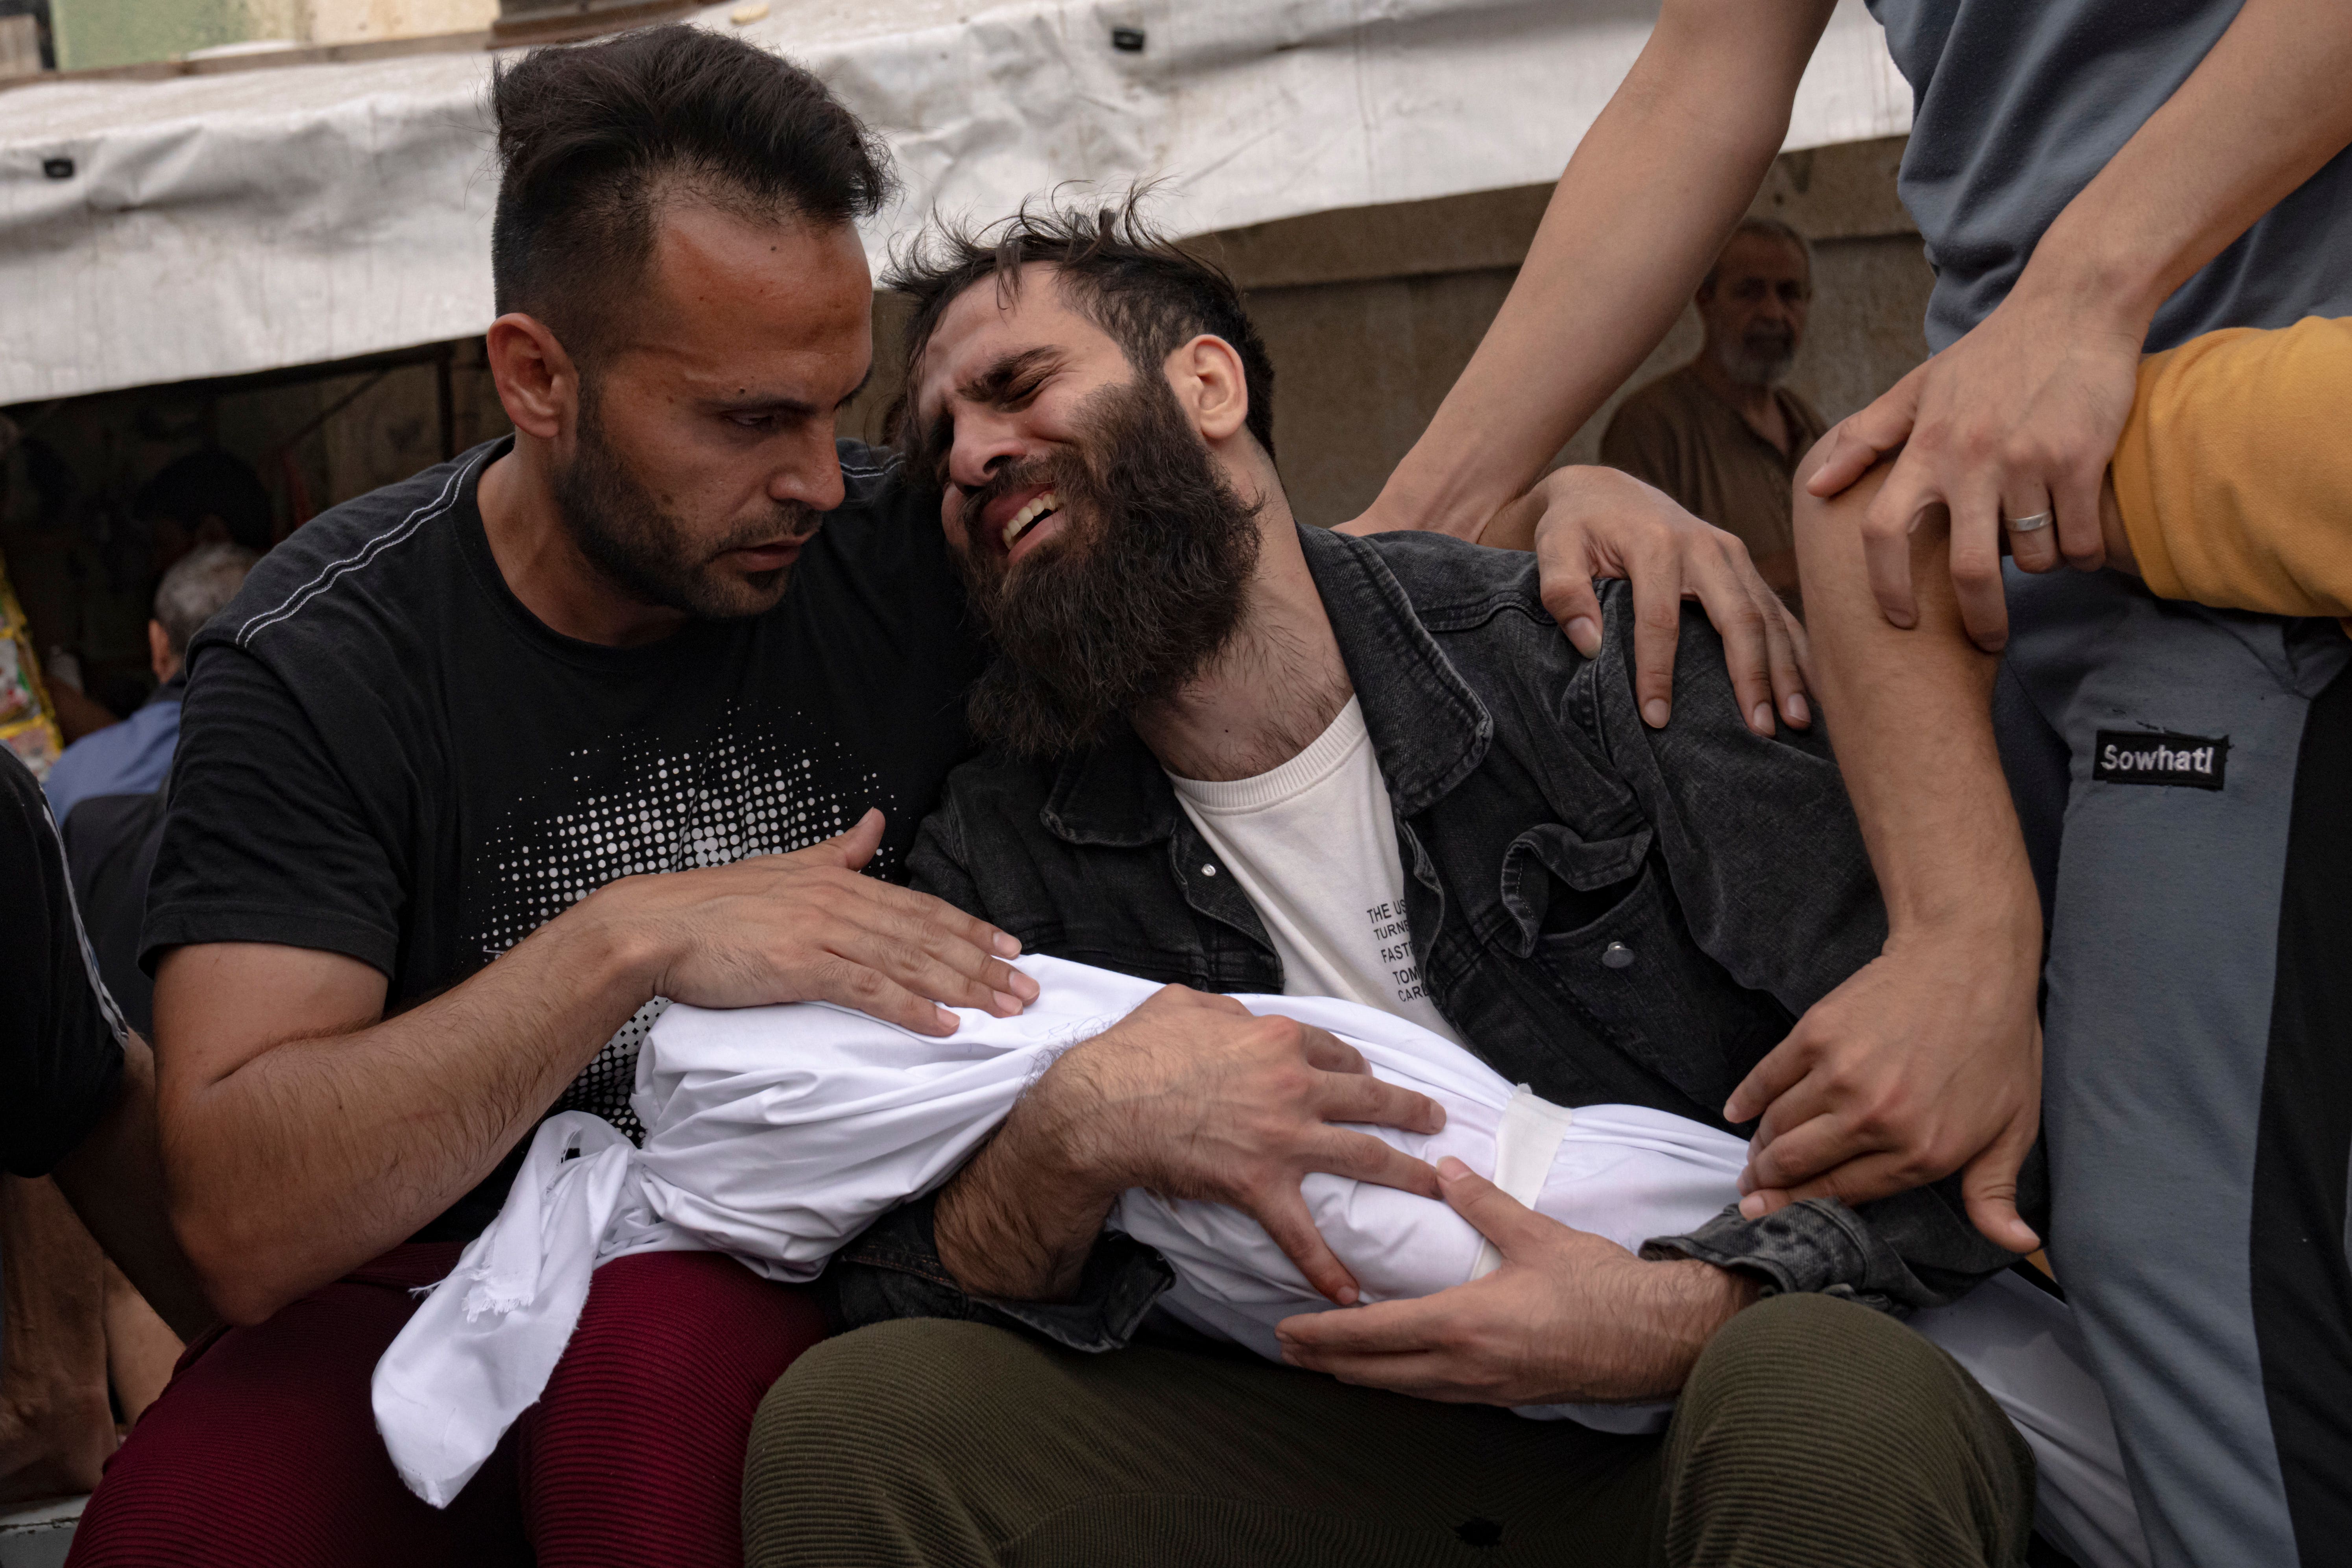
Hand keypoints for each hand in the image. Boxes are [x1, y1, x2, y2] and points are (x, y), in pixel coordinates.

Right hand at [591, 808, 1036, 1035]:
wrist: (654, 925)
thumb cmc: (714, 907)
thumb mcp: (786, 867)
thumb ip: (838, 850)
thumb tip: (874, 822)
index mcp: (839, 880)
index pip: (921, 907)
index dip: (971, 927)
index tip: (1012, 947)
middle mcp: (840, 900)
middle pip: (927, 935)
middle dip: (983, 964)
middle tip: (1027, 989)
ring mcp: (821, 931)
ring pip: (909, 960)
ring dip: (962, 987)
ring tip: (1002, 1010)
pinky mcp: (800, 964)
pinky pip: (868, 989)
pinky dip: (911, 1008)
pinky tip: (944, 1025)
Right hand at [1043, 987, 1445, 1304]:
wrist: (1102, 1107)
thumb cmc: (1135, 1052)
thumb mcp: (1184, 1005)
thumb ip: (1222, 1010)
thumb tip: (1233, 1016)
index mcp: (1278, 1040)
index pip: (1336, 1052)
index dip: (1357, 1068)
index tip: (1368, 1079)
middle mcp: (1294, 1085)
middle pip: (1371, 1097)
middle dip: (1411, 1110)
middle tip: (1436, 1120)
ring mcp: (1282, 1137)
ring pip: (1365, 1155)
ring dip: (1407, 1174)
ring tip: (1436, 1187)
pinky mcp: (1259, 1184)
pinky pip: (1300, 1232)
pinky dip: (1324, 1265)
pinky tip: (1347, 1291)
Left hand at [1275, 1157, 1756, 1403]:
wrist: (1654, 1337)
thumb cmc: (1599, 1286)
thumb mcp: (1536, 1234)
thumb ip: (1482, 1201)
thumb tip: (1445, 1168)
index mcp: (1462, 1324)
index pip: (1371, 1335)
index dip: (1322, 1334)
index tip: (1285, 1330)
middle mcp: (1464, 1366)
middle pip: (1375, 1373)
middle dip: (1325, 1361)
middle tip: (1286, 1349)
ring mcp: (1484, 1388)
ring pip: (1403, 1390)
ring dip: (1360, 1376)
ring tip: (1327, 1362)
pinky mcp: (1503, 1395)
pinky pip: (1434, 1395)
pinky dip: (1400, 1384)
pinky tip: (1394, 1374)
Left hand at [1493, 466, 1809, 737]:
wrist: (1606, 489)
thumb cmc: (1576, 525)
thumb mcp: (1553, 547)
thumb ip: (1562, 591)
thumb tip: (1590, 645)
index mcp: (1657, 545)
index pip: (1661, 619)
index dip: (1658, 672)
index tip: (1657, 719)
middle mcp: (1705, 546)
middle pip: (1738, 617)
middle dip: (1753, 676)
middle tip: (1762, 730)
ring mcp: (1732, 554)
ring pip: (1768, 615)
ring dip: (1786, 669)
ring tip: (1797, 721)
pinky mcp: (1742, 564)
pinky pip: (1776, 609)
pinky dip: (1795, 648)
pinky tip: (1808, 687)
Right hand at [1723, 918, 2042, 1253]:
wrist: (1969, 961)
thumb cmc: (1997, 1044)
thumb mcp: (2014, 1125)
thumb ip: (1996, 1190)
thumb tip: (2018, 1244)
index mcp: (1919, 1150)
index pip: (1841, 1191)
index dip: (1799, 1205)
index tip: (1770, 1213)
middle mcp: (1873, 1119)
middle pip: (1797, 1163)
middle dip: (1766, 1183)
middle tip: (1752, 1190)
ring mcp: (1839, 1075)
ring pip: (1778, 1125)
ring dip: (1759, 1147)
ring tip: (1754, 1156)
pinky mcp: (1815, 1035)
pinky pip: (1766, 1078)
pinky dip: (1746, 1099)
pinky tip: (1738, 1112)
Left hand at [1804, 286, 2143, 651]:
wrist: (2074, 306)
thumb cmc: (1992, 353)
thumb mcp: (1920, 387)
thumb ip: (1868, 439)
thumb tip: (1815, 487)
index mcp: (1925, 447)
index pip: (1882, 531)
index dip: (1885, 585)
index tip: (1898, 620)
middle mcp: (1970, 459)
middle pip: (1969, 570)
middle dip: (1979, 618)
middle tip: (1988, 639)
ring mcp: (2027, 461)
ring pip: (2033, 557)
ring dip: (2040, 566)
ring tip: (2043, 547)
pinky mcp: (2079, 459)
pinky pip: (2079, 539)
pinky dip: (2082, 552)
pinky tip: (2079, 538)